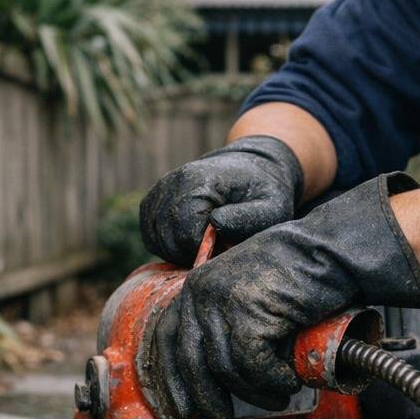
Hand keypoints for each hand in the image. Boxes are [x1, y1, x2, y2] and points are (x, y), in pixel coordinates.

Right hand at [139, 135, 304, 265]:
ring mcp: (160, 189)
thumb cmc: (263, 190)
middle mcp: (173, 182)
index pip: (184, 232)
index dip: (202, 251)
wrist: (250, 165)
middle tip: (216, 249)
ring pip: (154, 237)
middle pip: (166, 237)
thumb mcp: (270, 206)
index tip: (223, 249)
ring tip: (205, 245)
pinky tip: (190, 241)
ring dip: (178, 250)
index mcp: (199, 182)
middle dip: (190, 253)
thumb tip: (215, 224)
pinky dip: (166, 243)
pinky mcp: (154, 199)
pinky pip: (150, 232)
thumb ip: (247, 218)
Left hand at [147, 173, 419, 418]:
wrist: (329, 250)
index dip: (172, 378)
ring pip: (227, 369)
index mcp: (196, 286)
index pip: (167, 338)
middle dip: (208, 399)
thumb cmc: (294, 275)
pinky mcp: (251, 314)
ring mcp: (224, 301)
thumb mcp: (246, 292)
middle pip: (192, 361)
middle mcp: (202, 291)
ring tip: (277, 395)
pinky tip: (289, 381)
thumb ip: (225, 321)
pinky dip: (273, 380)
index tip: (180, 408)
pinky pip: (254, 366)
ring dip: (254, 392)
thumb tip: (214, 376)